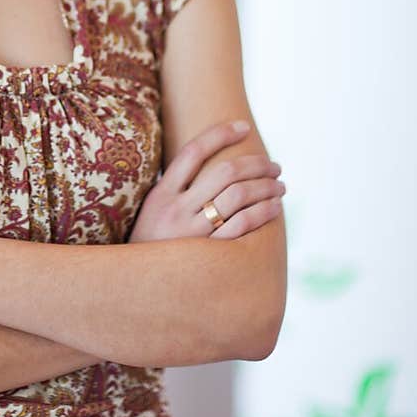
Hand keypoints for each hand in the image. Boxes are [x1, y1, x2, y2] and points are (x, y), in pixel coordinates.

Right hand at [127, 119, 284, 242]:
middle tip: (275, 165)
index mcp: (161, 194)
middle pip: (224, 172)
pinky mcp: (207, 255)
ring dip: (265, 186)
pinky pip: (242, 226)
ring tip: (280, 185)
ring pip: (238, 196)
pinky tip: (275, 207)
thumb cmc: (151, 248)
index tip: (243, 127)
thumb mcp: (153, 214)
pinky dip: (263, 212)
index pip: (194, 151)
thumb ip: (176, 191)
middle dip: (256, 164)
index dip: (220, 134)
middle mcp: (176, 209)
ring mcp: (192, 233)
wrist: (137, 289)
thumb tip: (211, 166)